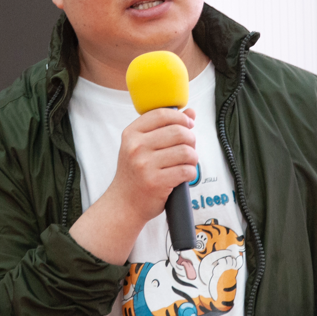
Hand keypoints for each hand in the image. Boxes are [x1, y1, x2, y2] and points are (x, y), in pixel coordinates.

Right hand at [106, 107, 197, 221]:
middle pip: (178, 132)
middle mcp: (136, 147)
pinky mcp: (156, 182)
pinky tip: (184, 175)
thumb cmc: (135, 174)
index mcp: (131, 134)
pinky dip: (191, 173)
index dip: (180, 117)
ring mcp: (145, 165)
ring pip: (185, 152)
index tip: (188, 124)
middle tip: (189, 147)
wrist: (123, 203)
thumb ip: (164, 127)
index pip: (161, 114)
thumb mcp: (141, 146)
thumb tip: (190, 113)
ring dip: (193, 158)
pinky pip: (186, 171)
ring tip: (187, 162)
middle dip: (190, 139)